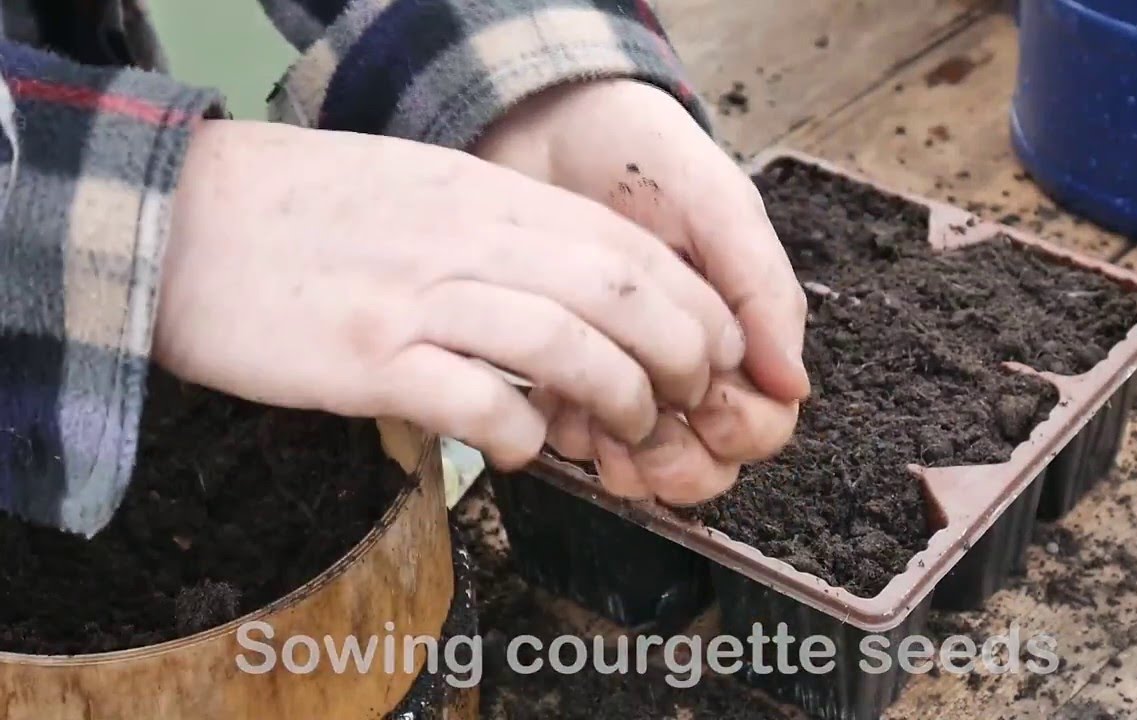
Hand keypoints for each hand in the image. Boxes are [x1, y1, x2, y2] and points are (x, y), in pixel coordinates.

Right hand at [156, 120, 743, 470]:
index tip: (714, 347)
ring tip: (625, 431)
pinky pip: (475, 400)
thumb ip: (502, 229)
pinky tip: (527, 448)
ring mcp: (419, 298)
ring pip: (566, 344)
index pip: (625, 246)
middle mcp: (466, 239)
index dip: (691, 303)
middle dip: (679, 355)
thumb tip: (579, 283)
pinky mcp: (367, 358)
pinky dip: (520, 432)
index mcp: (485, 195)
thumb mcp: (420, 191)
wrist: (179, 218)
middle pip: (618, 293)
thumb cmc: (301, 212)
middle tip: (686, 397)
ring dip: (617, 398)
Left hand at [475, 79, 807, 502]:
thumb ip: (761, 289)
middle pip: (712, 463)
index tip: (711, 392)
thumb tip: (796, 387)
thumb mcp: (718, 207)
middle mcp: (687, 370)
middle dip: (687, 462)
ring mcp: (625, 380)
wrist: (547, 129)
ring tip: (596, 418)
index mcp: (739, 335)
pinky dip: (574, 437)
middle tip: (649, 425)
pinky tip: (557, 400)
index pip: (767, 423)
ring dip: (629, 460)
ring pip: (648, 470)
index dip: (745, 427)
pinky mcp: (566, 380)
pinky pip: (580, 446)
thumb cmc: (644, 162)